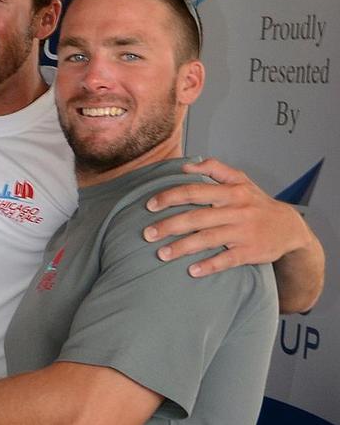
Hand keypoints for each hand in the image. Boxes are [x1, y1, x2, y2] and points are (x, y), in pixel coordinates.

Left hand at [143, 157, 310, 276]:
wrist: (290, 228)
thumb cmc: (256, 201)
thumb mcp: (240, 178)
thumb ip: (214, 168)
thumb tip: (185, 166)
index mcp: (230, 191)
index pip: (194, 191)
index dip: (169, 197)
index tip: (149, 205)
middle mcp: (236, 210)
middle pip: (196, 217)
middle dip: (169, 226)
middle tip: (147, 233)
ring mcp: (243, 232)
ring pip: (208, 240)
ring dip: (182, 248)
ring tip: (161, 254)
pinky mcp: (251, 252)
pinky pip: (227, 260)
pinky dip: (209, 265)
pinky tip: (192, 271)